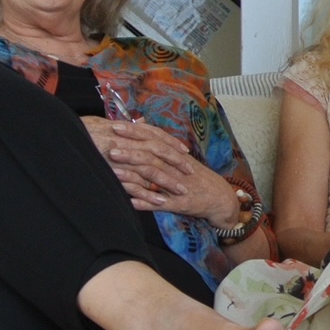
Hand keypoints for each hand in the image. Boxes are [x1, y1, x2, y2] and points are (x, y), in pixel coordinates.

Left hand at [81, 118, 241, 225]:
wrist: (221, 198)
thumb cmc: (197, 178)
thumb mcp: (180, 158)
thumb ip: (161, 144)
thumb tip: (141, 125)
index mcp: (174, 155)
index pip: (152, 139)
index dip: (134, 132)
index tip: (114, 126)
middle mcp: (175, 167)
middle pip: (151, 156)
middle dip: (129, 151)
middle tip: (109, 147)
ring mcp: (178, 186)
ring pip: (154, 177)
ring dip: (133, 175)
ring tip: (113, 172)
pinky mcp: (180, 204)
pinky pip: (161, 204)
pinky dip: (145, 204)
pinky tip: (130, 203)